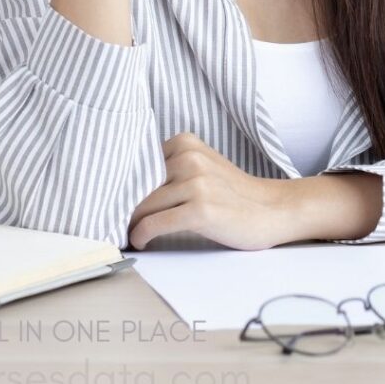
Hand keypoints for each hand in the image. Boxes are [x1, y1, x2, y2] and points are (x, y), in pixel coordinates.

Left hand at [126, 132, 289, 250]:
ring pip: (142, 206)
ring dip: (130, 224)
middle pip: (137, 185)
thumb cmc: (233, 193)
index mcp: (187, 143)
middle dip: (124, 206)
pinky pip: (154, 224)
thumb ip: (170, 168)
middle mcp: (190, 159)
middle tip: (115, 221)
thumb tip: (125, 188)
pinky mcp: (201, 210)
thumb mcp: (202, 166)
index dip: (123, 184)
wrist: (271, 209)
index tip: (113, 199)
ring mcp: (196, 184)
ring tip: (128, 233)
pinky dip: (141, 235)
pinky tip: (141, 241)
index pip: (137, 162)